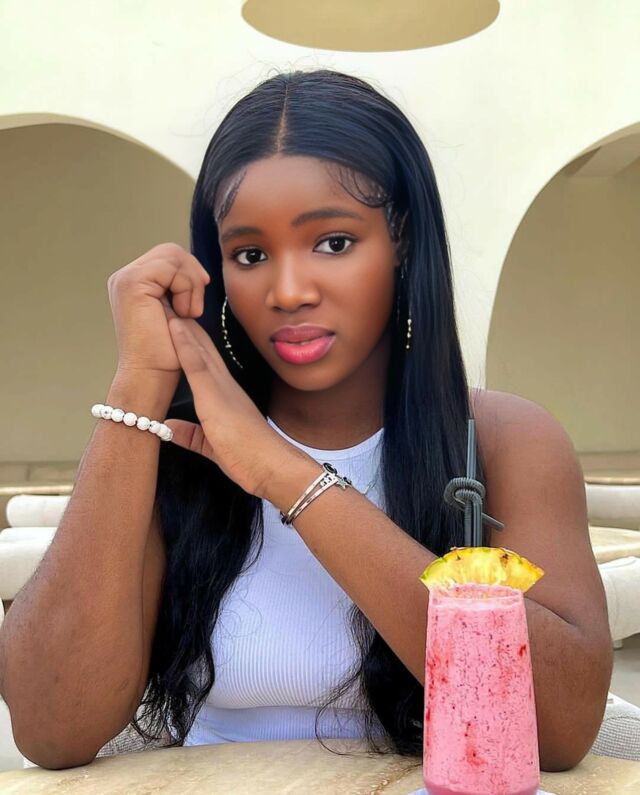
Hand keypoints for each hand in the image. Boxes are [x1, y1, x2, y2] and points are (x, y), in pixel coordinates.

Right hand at [107, 242, 210, 378]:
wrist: (153, 374)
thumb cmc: (167, 351)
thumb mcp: (176, 310)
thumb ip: (179, 286)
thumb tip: (197, 270)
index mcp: (134, 281)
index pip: (170, 255)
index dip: (191, 273)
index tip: (196, 302)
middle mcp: (124, 276)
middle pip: (172, 250)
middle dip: (192, 276)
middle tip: (193, 308)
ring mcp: (126, 278)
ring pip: (173, 256)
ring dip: (190, 285)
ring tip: (185, 313)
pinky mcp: (133, 283)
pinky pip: (171, 267)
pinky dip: (185, 289)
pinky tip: (181, 312)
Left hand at [160, 301, 306, 497]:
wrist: (272, 467)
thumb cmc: (250, 460)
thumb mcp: (211, 445)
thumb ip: (191, 435)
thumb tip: (169, 428)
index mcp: (226, 397)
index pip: (206, 363)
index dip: (190, 342)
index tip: (175, 321)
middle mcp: (225, 386)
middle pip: (202, 349)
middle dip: (185, 325)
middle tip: (170, 298)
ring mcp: (222, 389)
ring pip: (199, 349)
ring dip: (182, 326)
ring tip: (168, 299)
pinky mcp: (216, 398)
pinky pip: (198, 366)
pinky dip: (186, 345)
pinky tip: (175, 326)